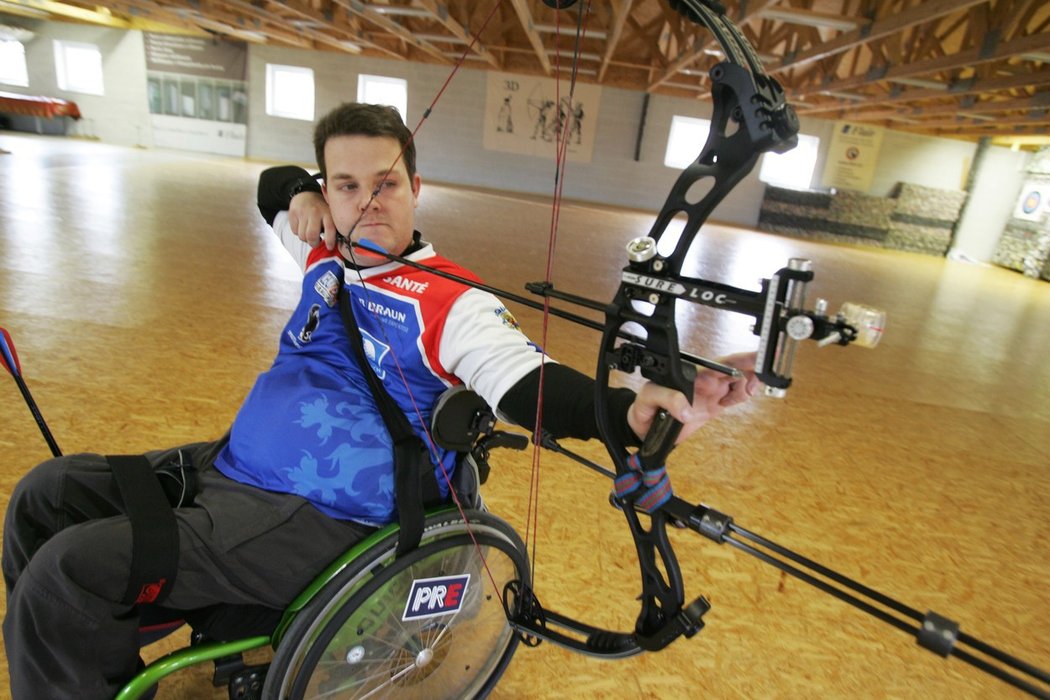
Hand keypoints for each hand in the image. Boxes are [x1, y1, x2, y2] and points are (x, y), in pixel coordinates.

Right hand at [289, 191, 334, 248]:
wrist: (305, 195)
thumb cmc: (320, 209)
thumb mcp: (330, 214)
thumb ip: (333, 226)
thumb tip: (337, 244)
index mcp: (327, 212)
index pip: (330, 229)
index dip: (330, 241)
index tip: (329, 247)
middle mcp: (315, 212)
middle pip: (311, 236)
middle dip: (314, 243)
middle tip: (316, 242)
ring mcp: (303, 212)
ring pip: (302, 236)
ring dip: (306, 239)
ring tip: (310, 234)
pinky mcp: (293, 213)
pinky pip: (294, 231)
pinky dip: (298, 232)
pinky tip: (303, 227)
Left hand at [627, 352, 758, 443]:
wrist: (646, 429)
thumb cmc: (645, 407)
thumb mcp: (649, 398)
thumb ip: (667, 398)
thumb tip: (687, 409)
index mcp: (694, 375)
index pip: (721, 364)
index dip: (741, 361)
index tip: (756, 361)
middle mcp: (705, 380)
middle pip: (737, 368)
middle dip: (752, 368)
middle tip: (756, 381)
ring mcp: (712, 392)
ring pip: (740, 380)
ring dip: (747, 385)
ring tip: (736, 396)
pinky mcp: (714, 405)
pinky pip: (736, 396)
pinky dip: (742, 396)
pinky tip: (733, 401)